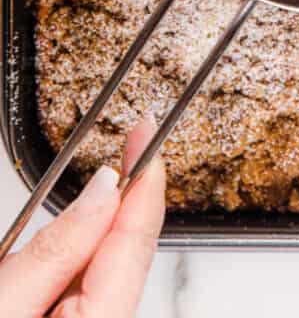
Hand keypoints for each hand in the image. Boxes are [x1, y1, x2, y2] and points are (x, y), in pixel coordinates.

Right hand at [0, 118, 163, 316]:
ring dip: (105, 229)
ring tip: (113, 182)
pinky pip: (86, 295)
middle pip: (127, 259)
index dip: (144, 182)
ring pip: (107, 275)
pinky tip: (79, 237)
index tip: (146, 135)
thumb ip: (56, 248)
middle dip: (130, 200)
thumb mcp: (1, 304)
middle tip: (137, 145)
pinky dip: (82, 260)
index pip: (134, 244)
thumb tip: (104, 188)